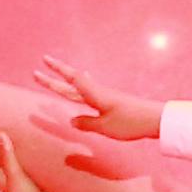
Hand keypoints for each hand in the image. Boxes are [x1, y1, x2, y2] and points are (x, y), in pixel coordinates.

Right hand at [32, 57, 165, 147]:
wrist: (155, 119)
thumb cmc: (130, 123)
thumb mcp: (105, 127)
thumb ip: (87, 123)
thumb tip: (71, 120)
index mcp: (94, 96)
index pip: (71, 81)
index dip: (56, 72)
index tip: (42, 64)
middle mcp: (97, 93)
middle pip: (70, 84)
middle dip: (53, 79)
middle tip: (36, 72)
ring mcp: (103, 96)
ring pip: (78, 87)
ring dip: (64, 82)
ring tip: (54, 72)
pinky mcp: (110, 101)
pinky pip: (89, 91)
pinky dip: (82, 84)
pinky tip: (85, 77)